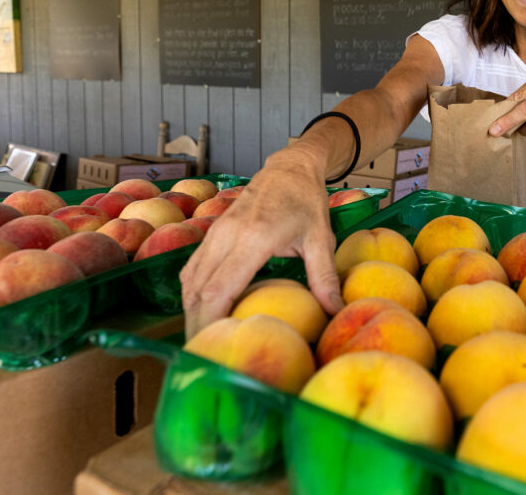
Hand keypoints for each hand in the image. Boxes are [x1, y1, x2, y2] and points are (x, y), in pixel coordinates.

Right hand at [179, 151, 344, 337]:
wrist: (288, 167)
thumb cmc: (307, 202)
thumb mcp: (321, 238)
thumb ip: (324, 277)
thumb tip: (336, 312)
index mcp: (252, 239)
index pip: (218, 289)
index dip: (210, 321)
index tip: (213, 348)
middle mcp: (226, 236)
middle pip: (197, 290)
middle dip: (196, 326)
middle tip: (202, 358)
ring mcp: (215, 232)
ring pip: (190, 280)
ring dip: (190, 312)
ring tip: (200, 342)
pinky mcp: (212, 232)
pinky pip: (193, 268)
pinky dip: (192, 293)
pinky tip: (201, 312)